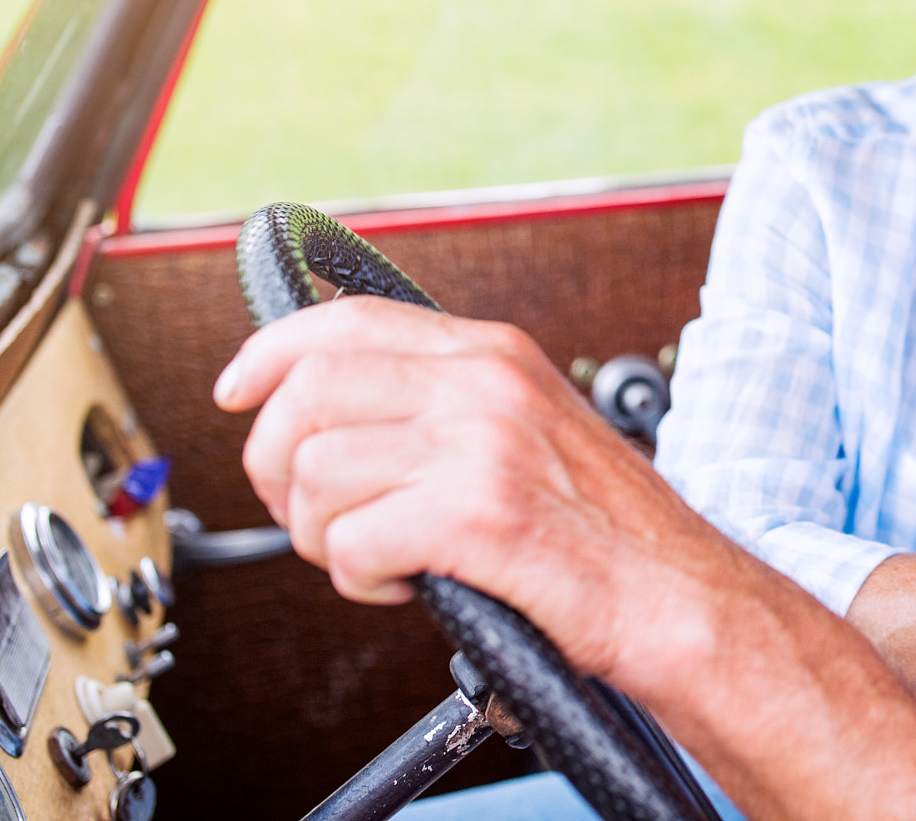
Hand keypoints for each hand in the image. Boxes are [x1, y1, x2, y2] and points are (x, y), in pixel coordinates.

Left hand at [213, 296, 733, 690]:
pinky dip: (359, 579)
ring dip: (323, 535)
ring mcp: (482, 444)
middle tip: (313, 513)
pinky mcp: (479, 515)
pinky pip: (352, 542)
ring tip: (378, 557)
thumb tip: (326, 408)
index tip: (236, 392)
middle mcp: (485, 384)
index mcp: (494, 353)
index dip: (269, 353)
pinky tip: (406, 584)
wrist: (678, 595)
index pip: (346, 321)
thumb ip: (444, 401)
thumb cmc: (606, 532)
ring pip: (317, 473)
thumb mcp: (529, 427)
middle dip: (278, 465)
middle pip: (308, 392)